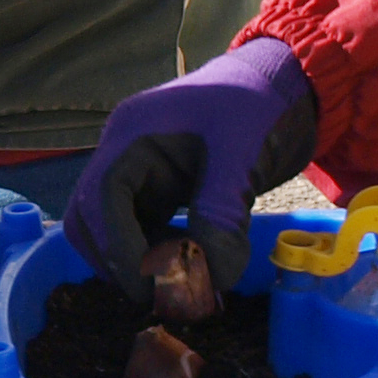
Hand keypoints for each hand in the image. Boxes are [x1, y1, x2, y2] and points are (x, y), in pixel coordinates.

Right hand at [65, 35, 316, 312]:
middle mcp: (126, 153)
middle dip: (117, 258)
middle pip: (89, 215)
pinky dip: (158, 253)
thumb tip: (211, 279)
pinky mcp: (162, 189)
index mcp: (134, 134)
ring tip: (183, 278)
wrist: (288, 85)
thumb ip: (222, 215)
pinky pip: (142, 228)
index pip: (103, 196)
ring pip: (111, 226)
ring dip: (136, 259)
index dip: (120, 246)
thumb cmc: (260, 106)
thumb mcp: (242, 156)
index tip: (152, 284)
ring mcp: (142, 172)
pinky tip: (194, 263)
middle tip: (159, 292)